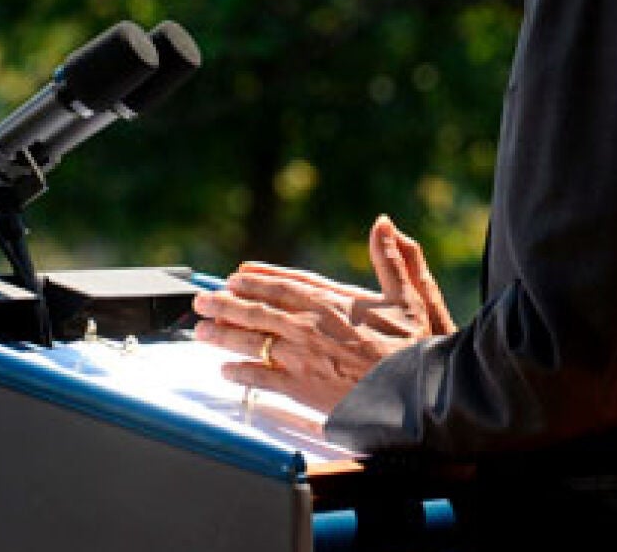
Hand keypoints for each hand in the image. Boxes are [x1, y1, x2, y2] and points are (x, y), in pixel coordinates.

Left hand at [193, 215, 454, 413]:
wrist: (414, 394)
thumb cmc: (416, 348)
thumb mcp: (410, 296)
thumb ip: (393, 259)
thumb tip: (383, 223)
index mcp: (334, 301)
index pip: (287, 283)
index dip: (258, 278)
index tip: (237, 275)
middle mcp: (311, 325)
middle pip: (258, 309)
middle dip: (225, 303)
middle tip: (201, 300)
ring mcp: (302, 356)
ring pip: (251, 340)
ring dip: (222, 334)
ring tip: (200, 330)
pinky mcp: (301, 387)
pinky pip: (260, 378)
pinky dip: (239, 373)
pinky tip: (225, 370)